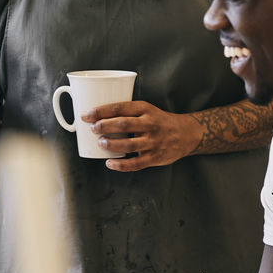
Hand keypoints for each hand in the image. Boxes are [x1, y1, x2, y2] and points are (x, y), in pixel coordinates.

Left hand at [81, 101, 199, 171]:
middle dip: (104, 126)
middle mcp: (150, 124)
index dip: (100, 111)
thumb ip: (126, 112)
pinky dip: (121, 165)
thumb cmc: (158, 121)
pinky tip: (109, 163)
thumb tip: (96, 117)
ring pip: (128, 144)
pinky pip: (136, 163)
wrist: (185, 134)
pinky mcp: (155, 157)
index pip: (119, 107)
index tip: (87, 115)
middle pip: (123, 124)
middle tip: (93, 128)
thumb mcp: (146, 109)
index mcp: (145, 109)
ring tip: (100, 143)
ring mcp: (153, 142)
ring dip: (111, 144)